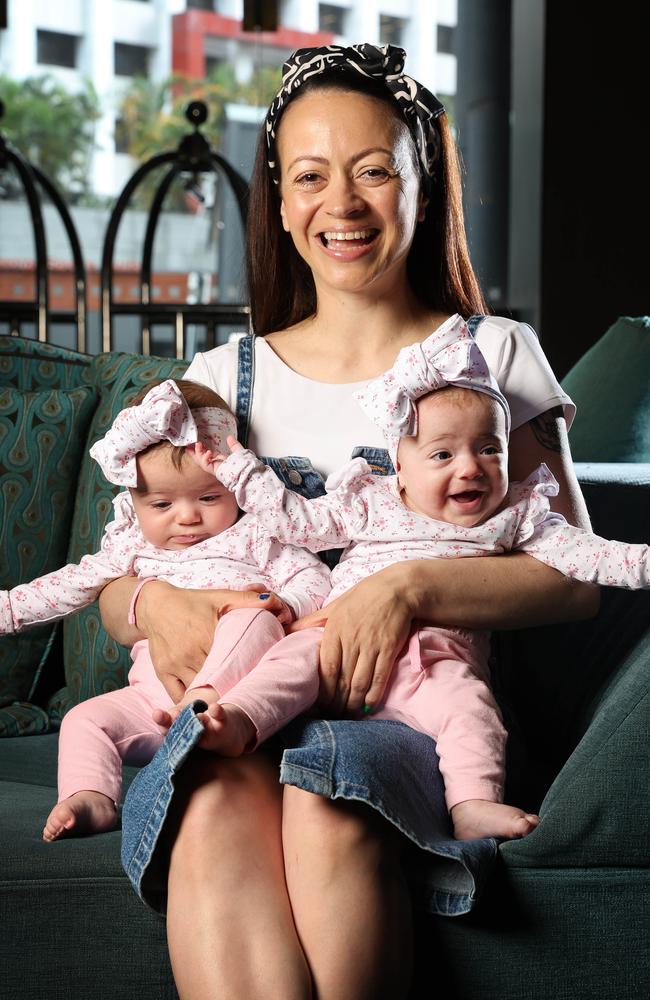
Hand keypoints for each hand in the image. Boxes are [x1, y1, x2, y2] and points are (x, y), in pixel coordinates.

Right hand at [136, 581, 284, 701]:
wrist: (155, 606)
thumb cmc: (192, 602)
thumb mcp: (221, 597)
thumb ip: (248, 600)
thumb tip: (274, 601)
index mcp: (208, 634)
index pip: (232, 661)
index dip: (243, 672)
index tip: (254, 678)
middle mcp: (191, 652)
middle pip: (216, 680)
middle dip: (229, 687)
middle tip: (241, 694)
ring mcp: (176, 663)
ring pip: (197, 690)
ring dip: (210, 697)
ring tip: (224, 704)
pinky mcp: (162, 671)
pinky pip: (177, 695)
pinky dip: (188, 702)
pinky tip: (200, 704)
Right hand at [188, 436, 244, 473]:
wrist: (246, 474)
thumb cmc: (243, 465)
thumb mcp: (238, 451)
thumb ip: (233, 444)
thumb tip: (230, 437)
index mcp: (219, 460)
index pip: (206, 454)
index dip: (200, 449)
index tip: (195, 443)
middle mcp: (215, 464)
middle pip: (200, 458)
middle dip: (194, 452)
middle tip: (189, 445)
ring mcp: (214, 468)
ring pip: (201, 461)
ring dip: (198, 453)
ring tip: (198, 445)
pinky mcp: (215, 471)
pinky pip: (207, 465)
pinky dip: (205, 459)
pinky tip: (207, 452)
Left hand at [289, 564, 416, 714]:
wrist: (397, 589)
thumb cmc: (363, 597)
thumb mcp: (334, 605)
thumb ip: (312, 621)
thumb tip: (287, 629)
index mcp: (334, 630)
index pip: (326, 668)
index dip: (323, 690)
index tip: (321, 703)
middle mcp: (351, 639)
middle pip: (342, 680)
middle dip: (337, 702)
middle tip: (335, 715)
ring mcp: (371, 645)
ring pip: (359, 682)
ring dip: (353, 703)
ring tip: (349, 714)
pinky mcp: (389, 648)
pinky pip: (379, 677)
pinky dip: (373, 695)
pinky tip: (367, 706)